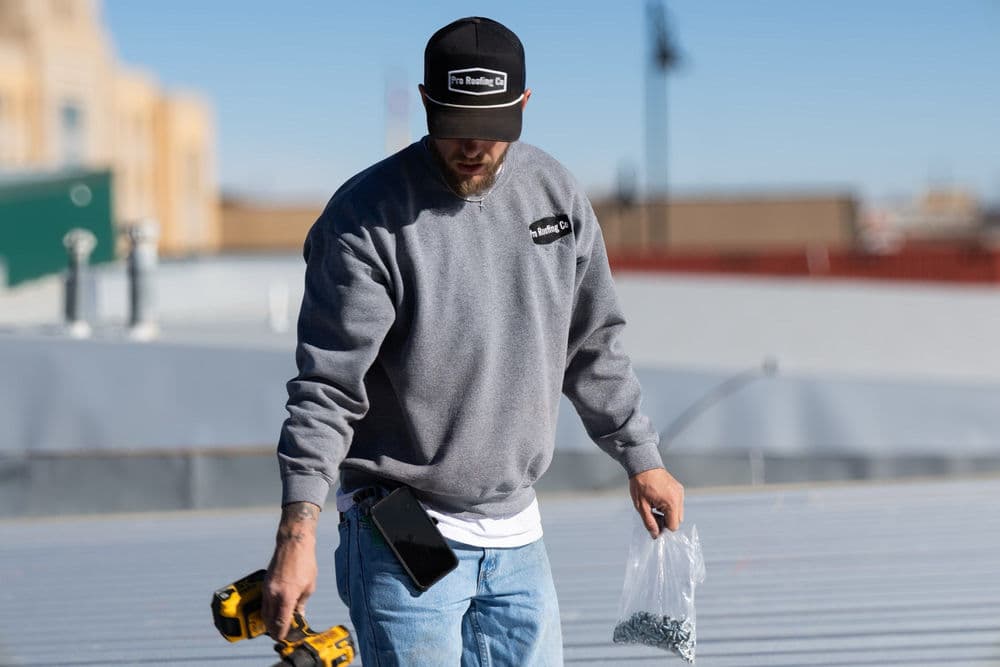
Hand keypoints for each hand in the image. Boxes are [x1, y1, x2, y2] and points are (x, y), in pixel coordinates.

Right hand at [262, 502, 319, 639]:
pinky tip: (274, 610)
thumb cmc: (305, 563)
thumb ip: (302, 603)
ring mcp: (267, 588)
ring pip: (264, 611)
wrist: (293, 544)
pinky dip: (268, 609)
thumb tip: (298, 615)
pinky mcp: (265, 583)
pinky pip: (264, 601)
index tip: (284, 637)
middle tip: (280, 633)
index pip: (280, 622)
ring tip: (277, 624)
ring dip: (269, 620)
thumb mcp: (309, 585)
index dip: (282, 632)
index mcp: (287, 596)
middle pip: (269, 619)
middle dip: (274, 629)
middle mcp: (274, 594)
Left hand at [629, 467, 683, 537]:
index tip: (654, 525)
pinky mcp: (679, 488)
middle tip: (653, 514)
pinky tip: (659, 500)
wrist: (643, 465)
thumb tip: (655, 535)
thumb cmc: (640, 483)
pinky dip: (669, 506)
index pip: (673, 526)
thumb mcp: (641, 506)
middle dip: (666, 521)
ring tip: (655, 506)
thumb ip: (649, 522)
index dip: (663, 528)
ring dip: (668, 514)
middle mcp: (679, 498)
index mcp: (671, 502)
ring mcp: (680, 492)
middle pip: (677, 520)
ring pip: (678, 512)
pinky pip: (677, 503)